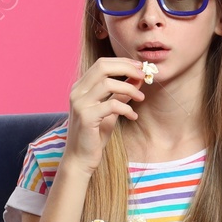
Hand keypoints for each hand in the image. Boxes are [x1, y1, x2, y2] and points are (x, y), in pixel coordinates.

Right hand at [61, 57, 148, 173]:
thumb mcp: (110, 111)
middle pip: (103, 67)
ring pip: (108, 83)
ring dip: (129, 88)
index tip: (140, 67)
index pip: (102, 64)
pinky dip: (126, 108)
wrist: (80, 159)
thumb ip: (120, 94)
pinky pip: (111, 105)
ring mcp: (80, 104)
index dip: (123, 62)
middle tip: (144, 75)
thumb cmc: (94, 136)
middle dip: (127, 68)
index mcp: (81, 87)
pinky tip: (133, 116)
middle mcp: (77, 92)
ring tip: (141, 98)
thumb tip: (137, 79)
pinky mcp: (86, 118)